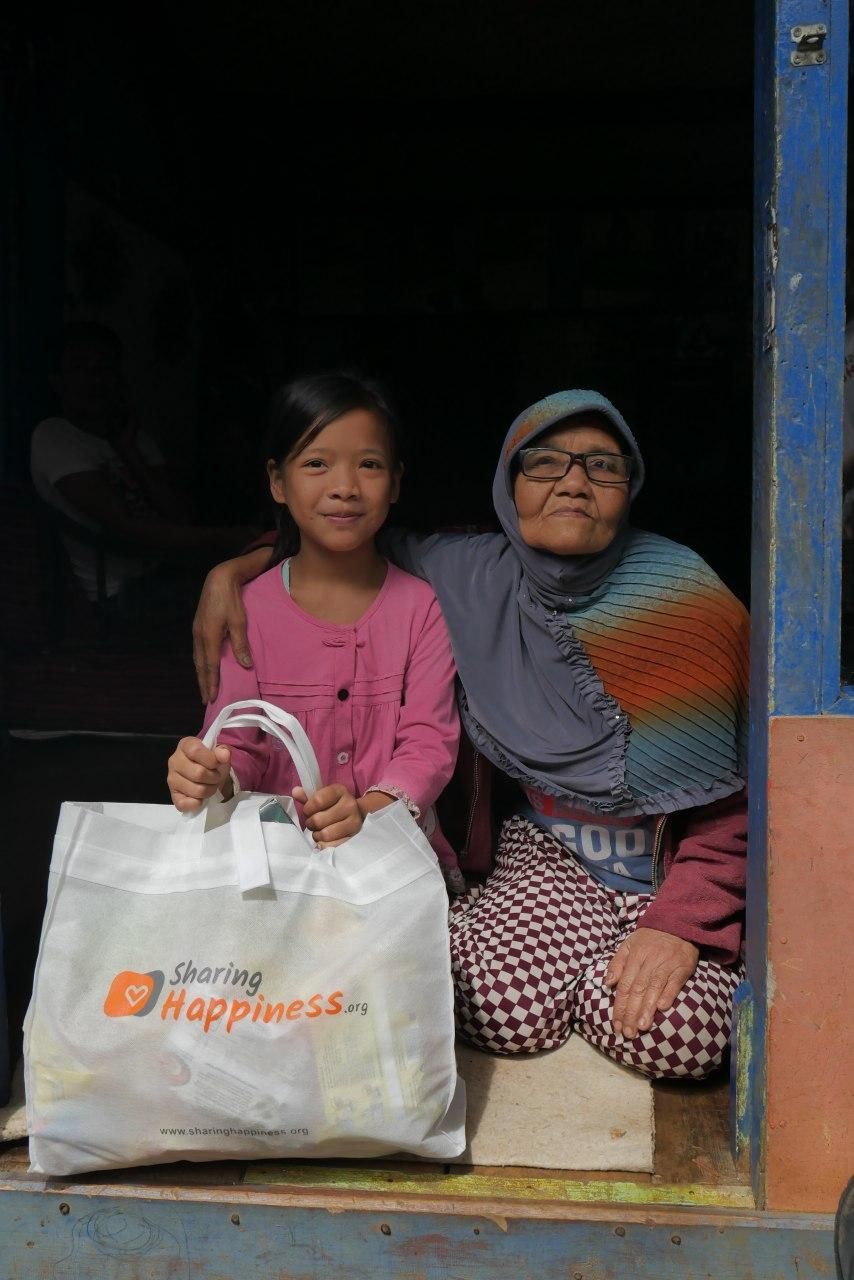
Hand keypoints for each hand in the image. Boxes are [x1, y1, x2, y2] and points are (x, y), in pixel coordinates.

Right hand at [168, 737, 231, 811]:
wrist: (209, 774)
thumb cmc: (212, 761)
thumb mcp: (220, 753)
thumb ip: (223, 751)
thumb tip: (224, 755)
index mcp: (185, 745)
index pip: (195, 751)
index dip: (211, 760)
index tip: (217, 764)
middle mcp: (174, 761)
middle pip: (198, 773)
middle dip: (214, 778)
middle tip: (216, 777)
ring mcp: (171, 779)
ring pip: (196, 790)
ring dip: (209, 790)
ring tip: (210, 785)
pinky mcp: (173, 795)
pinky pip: (184, 804)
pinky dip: (197, 803)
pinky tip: (200, 798)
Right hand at [192, 558, 256, 701]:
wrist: (219, 579)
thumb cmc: (231, 600)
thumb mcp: (239, 621)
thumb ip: (241, 644)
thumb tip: (246, 665)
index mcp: (209, 637)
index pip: (210, 666)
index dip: (211, 682)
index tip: (212, 698)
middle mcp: (199, 636)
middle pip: (201, 665)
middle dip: (204, 683)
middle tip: (206, 699)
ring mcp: (196, 631)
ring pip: (198, 658)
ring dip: (201, 674)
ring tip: (204, 687)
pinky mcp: (198, 626)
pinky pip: (198, 650)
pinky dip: (200, 662)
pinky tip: (204, 666)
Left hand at [293, 784, 362, 846]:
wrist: (356, 815)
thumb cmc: (334, 806)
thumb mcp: (322, 797)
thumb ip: (307, 796)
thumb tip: (295, 792)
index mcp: (340, 791)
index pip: (318, 800)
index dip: (308, 808)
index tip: (308, 810)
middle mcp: (350, 805)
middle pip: (318, 819)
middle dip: (311, 823)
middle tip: (313, 823)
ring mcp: (354, 822)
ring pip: (325, 834)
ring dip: (317, 835)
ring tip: (319, 831)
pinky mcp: (354, 838)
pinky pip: (331, 845)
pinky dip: (324, 844)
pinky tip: (325, 840)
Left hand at [604, 927, 699, 1038]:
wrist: (676, 923)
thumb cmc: (650, 938)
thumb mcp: (629, 944)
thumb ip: (617, 963)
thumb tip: (607, 983)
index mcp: (634, 956)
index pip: (624, 985)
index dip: (619, 1006)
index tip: (616, 1025)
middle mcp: (649, 961)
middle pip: (637, 990)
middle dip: (631, 1013)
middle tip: (627, 1033)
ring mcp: (666, 964)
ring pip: (654, 988)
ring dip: (647, 1008)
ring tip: (641, 1027)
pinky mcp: (683, 967)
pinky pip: (675, 982)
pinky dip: (668, 994)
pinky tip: (662, 1008)